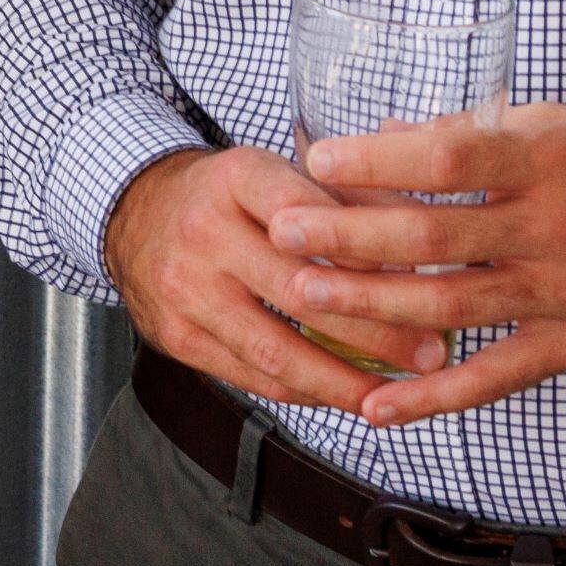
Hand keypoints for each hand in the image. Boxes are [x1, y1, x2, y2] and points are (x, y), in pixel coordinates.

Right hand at [101, 145, 451, 413]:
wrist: (133, 213)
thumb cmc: (227, 197)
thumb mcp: (273, 171)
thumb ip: (342, 198)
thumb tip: (422, 234)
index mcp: (235, 177)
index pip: (309, 213)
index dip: (367, 250)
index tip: (424, 279)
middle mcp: (204, 231)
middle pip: (302, 290)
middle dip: (377, 331)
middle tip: (432, 353)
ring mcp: (184, 288)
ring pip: (277, 349)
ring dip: (345, 380)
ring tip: (397, 395)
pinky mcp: (175, 336)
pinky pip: (253, 375)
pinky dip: (306, 391)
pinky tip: (345, 395)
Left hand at [272, 105, 565, 427]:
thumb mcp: (561, 123)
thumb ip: (475, 135)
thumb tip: (388, 136)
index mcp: (547, 157)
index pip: (444, 160)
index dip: (375, 162)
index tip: (316, 160)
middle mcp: (554, 226)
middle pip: (432, 237)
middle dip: (348, 237)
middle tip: (284, 233)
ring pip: (449, 306)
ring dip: (369, 305)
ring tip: (304, 297)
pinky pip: (495, 377)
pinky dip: (433, 397)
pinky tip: (377, 406)